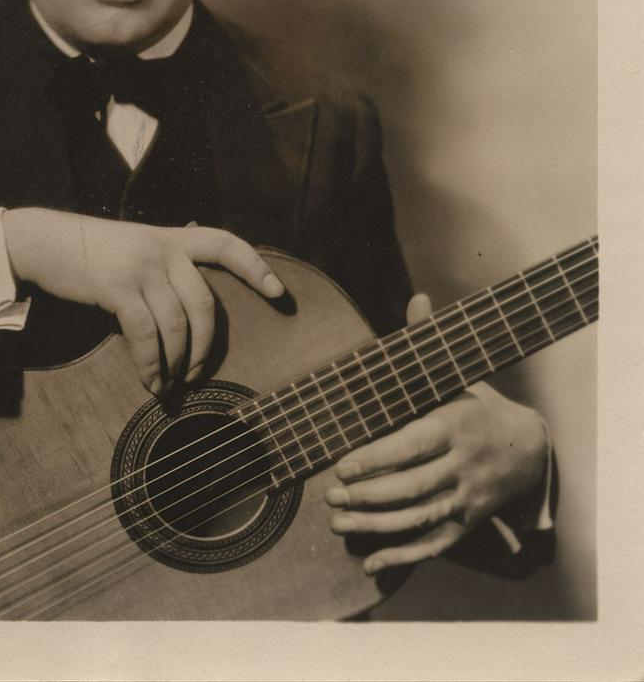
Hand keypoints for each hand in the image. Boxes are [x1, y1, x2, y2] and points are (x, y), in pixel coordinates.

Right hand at [3, 208, 283, 394]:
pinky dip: (152, 364)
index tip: (279, 293)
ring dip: (177, 363)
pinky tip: (150, 380)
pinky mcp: (119, 287)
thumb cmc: (94, 253)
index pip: (226, 244)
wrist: (47, 241)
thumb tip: (189, 312)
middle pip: (206, 303)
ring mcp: (143, 267)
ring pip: (178, 325)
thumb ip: (165, 268)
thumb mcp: (138, 248)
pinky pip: (148, 334)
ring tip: (169, 384)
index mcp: (174, 238)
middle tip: (197, 374)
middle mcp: (165, 249)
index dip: (256, 267)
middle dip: (207, 347)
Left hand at [325, 294, 548, 573]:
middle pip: (412, 487)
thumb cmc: (476, 406)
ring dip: (376, 525)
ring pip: (419, 518)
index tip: (343, 464)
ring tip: (337, 521)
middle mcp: (461, 465)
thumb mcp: (458, 375)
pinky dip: (403, 555)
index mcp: (454, 425)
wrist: (528, 449)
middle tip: (330, 495)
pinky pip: (435, 544)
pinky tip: (371, 560)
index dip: (378, 457)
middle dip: (368, 495)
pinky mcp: (467, 523)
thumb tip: (417, 298)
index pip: (413, 445)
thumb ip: (428, 342)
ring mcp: (466, 498)